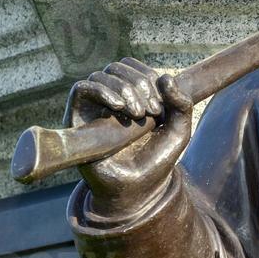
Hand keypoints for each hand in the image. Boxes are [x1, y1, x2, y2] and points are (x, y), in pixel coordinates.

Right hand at [65, 57, 192, 214]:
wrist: (137, 189)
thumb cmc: (155, 160)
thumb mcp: (178, 130)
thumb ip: (181, 103)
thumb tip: (165, 77)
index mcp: (131, 95)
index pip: (133, 68)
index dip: (148, 76)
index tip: (160, 105)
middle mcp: (109, 98)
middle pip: (117, 68)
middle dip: (138, 84)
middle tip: (151, 111)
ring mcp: (92, 108)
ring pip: (100, 76)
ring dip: (124, 89)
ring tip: (138, 114)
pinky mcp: (76, 119)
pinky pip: (80, 89)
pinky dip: (101, 90)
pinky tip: (119, 106)